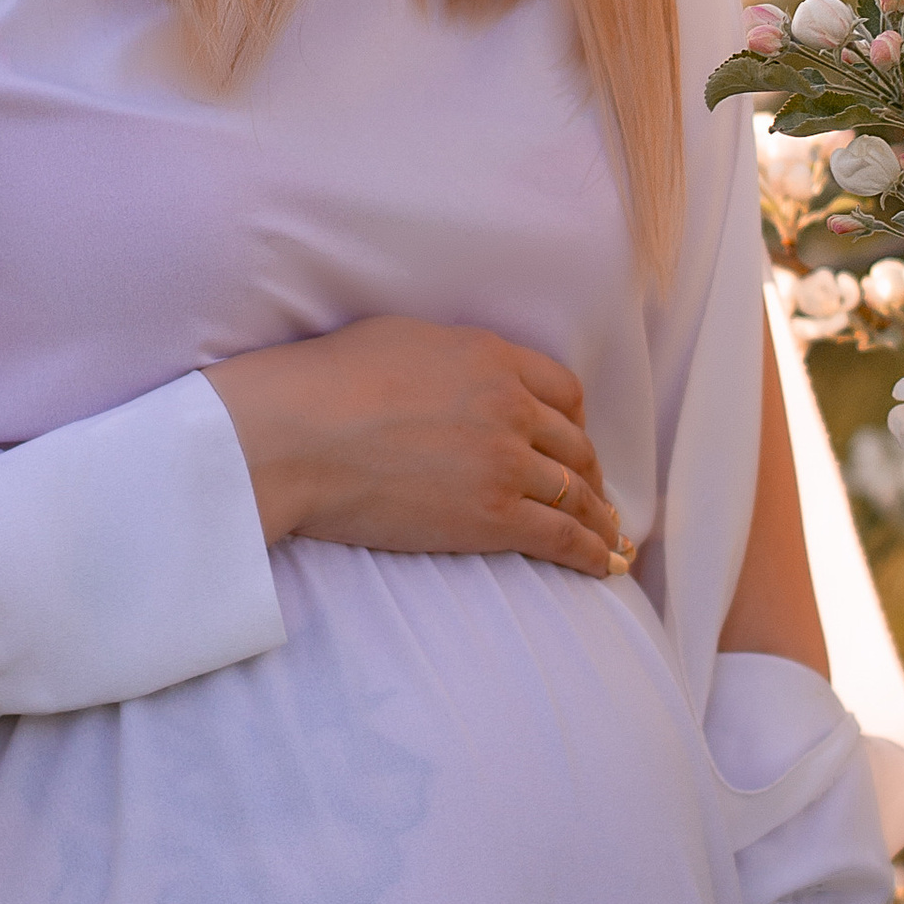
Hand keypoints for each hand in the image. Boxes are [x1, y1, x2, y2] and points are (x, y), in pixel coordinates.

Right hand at [205, 315, 631, 579]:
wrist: (295, 435)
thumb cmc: (326, 381)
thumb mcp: (402, 339)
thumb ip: (452, 359)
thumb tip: (460, 376)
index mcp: (491, 357)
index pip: (562, 390)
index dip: (574, 420)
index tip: (574, 441)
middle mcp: (511, 406)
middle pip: (574, 443)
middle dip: (589, 472)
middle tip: (594, 494)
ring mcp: (505, 462)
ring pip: (574, 492)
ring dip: (597, 516)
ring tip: (608, 537)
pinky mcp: (492, 517)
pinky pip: (560, 536)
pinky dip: (588, 552)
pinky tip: (601, 565)